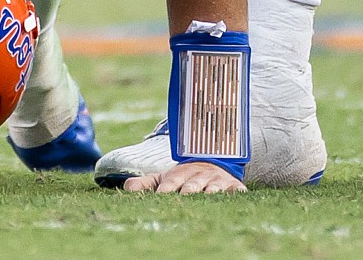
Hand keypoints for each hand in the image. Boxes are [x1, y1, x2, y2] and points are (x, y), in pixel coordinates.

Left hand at [118, 161, 244, 193]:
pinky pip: (235, 190)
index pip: (172, 181)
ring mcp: (216, 181)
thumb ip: (146, 183)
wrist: (213, 165)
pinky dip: (235, 192)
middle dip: (189, 190)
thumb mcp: (165, 178)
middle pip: (193, 184)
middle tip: (184, 196)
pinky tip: (234, 194)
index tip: (161, 194)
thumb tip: (127, 188)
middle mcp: (199, 176)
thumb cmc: (184, 177)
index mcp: (181, 174)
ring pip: (213, 187)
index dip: (167, 187)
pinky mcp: (233, 187)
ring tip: (208, 195)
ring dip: (211, 191)